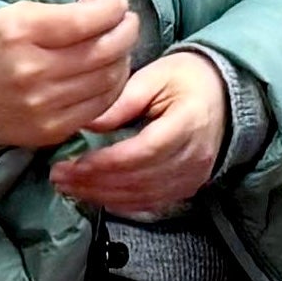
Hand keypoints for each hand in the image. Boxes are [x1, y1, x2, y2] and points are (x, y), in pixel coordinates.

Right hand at [0, 0, 136, 152]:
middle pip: (102, 51)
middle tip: (128, 23)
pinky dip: (113, 86)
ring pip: (108, 79)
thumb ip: (60, 12)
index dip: (111, 10)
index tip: (119, 5)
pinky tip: (111, 72)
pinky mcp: (53, 130)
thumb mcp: (13, 16)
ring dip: (124, 58)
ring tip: (121, 46)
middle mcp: (32, 70)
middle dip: (126, 32)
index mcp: (19, 33)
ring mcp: (44, 105)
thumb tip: (101, 8)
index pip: (83, 21)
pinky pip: (100, 106)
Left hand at [50, 50, 227, 216]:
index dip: (107, 162)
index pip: (145, 150)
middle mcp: (194, 156)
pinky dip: (122, 203)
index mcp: (188, 122)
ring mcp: (193, 176)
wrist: (222, 94)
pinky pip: (151, 203)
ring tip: (70, 187)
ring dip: (103, 196)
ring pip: (143, 196)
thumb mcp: (154, 77)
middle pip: (140, 179)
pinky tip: (97, 196)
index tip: (74, 163)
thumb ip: (120, 102)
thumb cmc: (186, 79)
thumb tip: (85, 123)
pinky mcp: (188, 187)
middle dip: (95, 182)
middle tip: (59, 177)